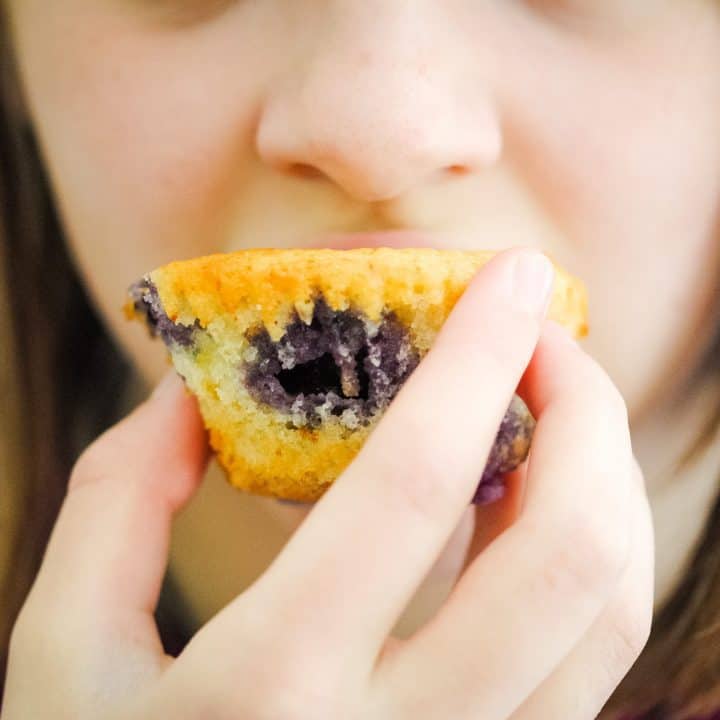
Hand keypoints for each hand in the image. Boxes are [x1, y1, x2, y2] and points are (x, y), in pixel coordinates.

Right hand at [2, 249, 652, 719]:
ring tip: (555, 406)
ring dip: (606, 479)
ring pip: (606, 611)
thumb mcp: (63, 651)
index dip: (477, 356)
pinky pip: (591, 659)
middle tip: (548, 339)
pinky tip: (539, 504)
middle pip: (564, 549)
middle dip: (584, 411)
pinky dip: (593, 556)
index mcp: (270, 693)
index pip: (415, 482)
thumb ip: (118, 500)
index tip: (513, 274)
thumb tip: (188, 395)